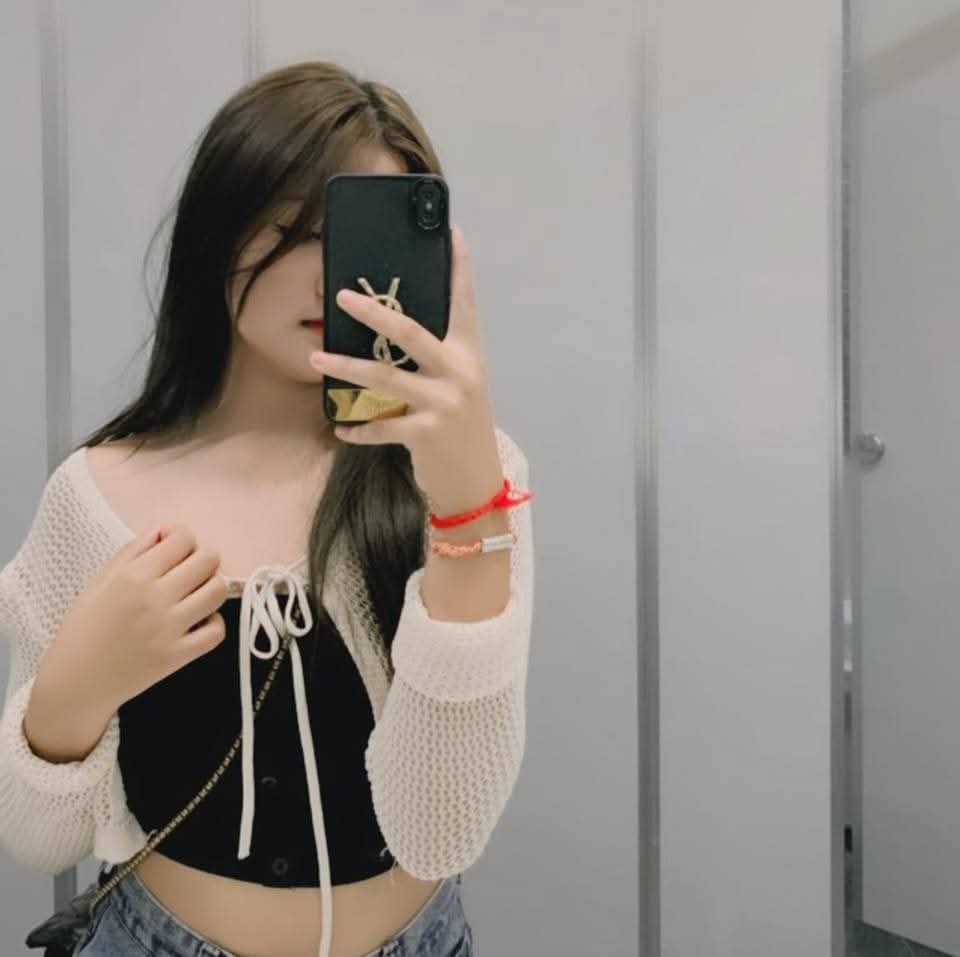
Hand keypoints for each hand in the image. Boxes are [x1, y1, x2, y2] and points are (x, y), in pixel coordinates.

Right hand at [51, 524, 228, 707]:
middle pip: (209, 560)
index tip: (175, 549)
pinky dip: (213, 622)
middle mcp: (154, 598)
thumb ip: (135, 550)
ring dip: (211, 587)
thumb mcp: (100, 579)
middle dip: (202, 560)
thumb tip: (167, 531)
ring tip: (195, 594)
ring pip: (218, 590)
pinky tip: (197, 621)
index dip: (183, 539)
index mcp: (133, 576)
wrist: (76, 680)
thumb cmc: (84, 627)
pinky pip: (218, 630)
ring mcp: (169, 628)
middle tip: (189, 572)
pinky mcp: (178, 656)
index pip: (183, 538)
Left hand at [307, 224, 501, 510]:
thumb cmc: (463, 427)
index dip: (459, 268)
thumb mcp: (460, 385)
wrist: (476, 481)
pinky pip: (381, 426)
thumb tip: (393, 330)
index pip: (464, 303)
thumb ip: (437, 358)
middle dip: (374, 313)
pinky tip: (341, 427)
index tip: (451, 231)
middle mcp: (459, 373)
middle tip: (342, 296)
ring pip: (385, 378)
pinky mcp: (426, 434)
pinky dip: (358, 427)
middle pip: (410, 334)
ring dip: (346, 368)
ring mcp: (443, 403)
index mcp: (468, 354)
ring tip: (317, 359)